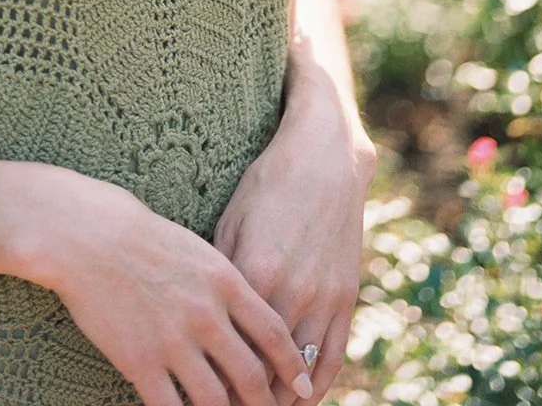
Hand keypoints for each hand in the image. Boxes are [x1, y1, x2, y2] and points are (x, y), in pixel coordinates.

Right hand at [37, 173, 316, 405]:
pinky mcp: (139, 361)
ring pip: (217, 401)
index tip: (302, 386)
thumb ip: (222, 283)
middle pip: (252, 375)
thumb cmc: (137, 232)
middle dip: (267, 403)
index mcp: (223, 279)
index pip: (274, 333)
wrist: (85, 232)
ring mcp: (173, 340)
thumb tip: (244, 316)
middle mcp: (205, 314)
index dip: (293, 365)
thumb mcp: (194, 247)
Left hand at [212, 102, 376, 405]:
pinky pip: (332, 357)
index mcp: (253, 274)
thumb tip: (197, 315)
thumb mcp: (231, 221)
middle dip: (241, 394)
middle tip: (222, 404)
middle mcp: (291, 293)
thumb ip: (218, 273)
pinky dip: (315, 385)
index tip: (195, 386)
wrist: (324, 160)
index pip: (228, 345)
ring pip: (299, 373)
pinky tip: (298, 399)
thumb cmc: (267, 185)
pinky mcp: (346, 298)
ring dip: (277, 397)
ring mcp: (324, 299)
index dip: (211, 373)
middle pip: (262, 368)